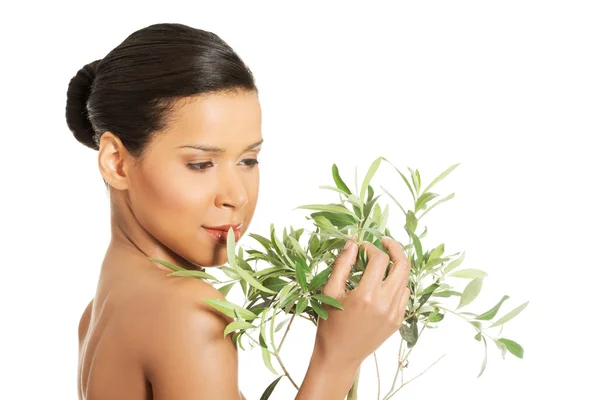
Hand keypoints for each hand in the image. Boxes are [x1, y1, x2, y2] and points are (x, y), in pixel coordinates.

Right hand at [312, 236, 410, 368]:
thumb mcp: (330, 291)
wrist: (339, 356)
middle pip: (403, 265)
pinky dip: (397, 284)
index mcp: (366, 296)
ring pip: (405, 279)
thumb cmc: (330, 324)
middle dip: (395, 248)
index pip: (379, 259)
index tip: (362, 245)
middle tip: (384, 241)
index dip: (371, 247)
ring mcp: (394, 314)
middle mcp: (385, 304)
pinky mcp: (397, 321)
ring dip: (395, 267)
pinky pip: (404, 295)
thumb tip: (352, 242)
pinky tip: (383, 283)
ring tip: (381, 263)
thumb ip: (342, 264)